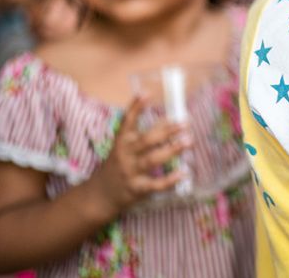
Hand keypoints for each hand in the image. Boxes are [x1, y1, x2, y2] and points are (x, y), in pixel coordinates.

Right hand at [89, 95, 191, 216]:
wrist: (99, 196)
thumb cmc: (118, 166)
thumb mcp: (124, 148)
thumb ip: (143, 136)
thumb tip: (169, 123)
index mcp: (121, 142)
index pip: (127, 122)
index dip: (135, 107)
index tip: (146, 93)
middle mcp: (125, 155)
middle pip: (146, 140)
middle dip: (166, 131)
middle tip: (185, 123)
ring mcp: (130, 172)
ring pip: (152, 159)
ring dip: (172, 150)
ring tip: (189, 141)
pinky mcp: (136, 189)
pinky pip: (155, 184)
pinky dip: (170, 180)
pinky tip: (183, 173)